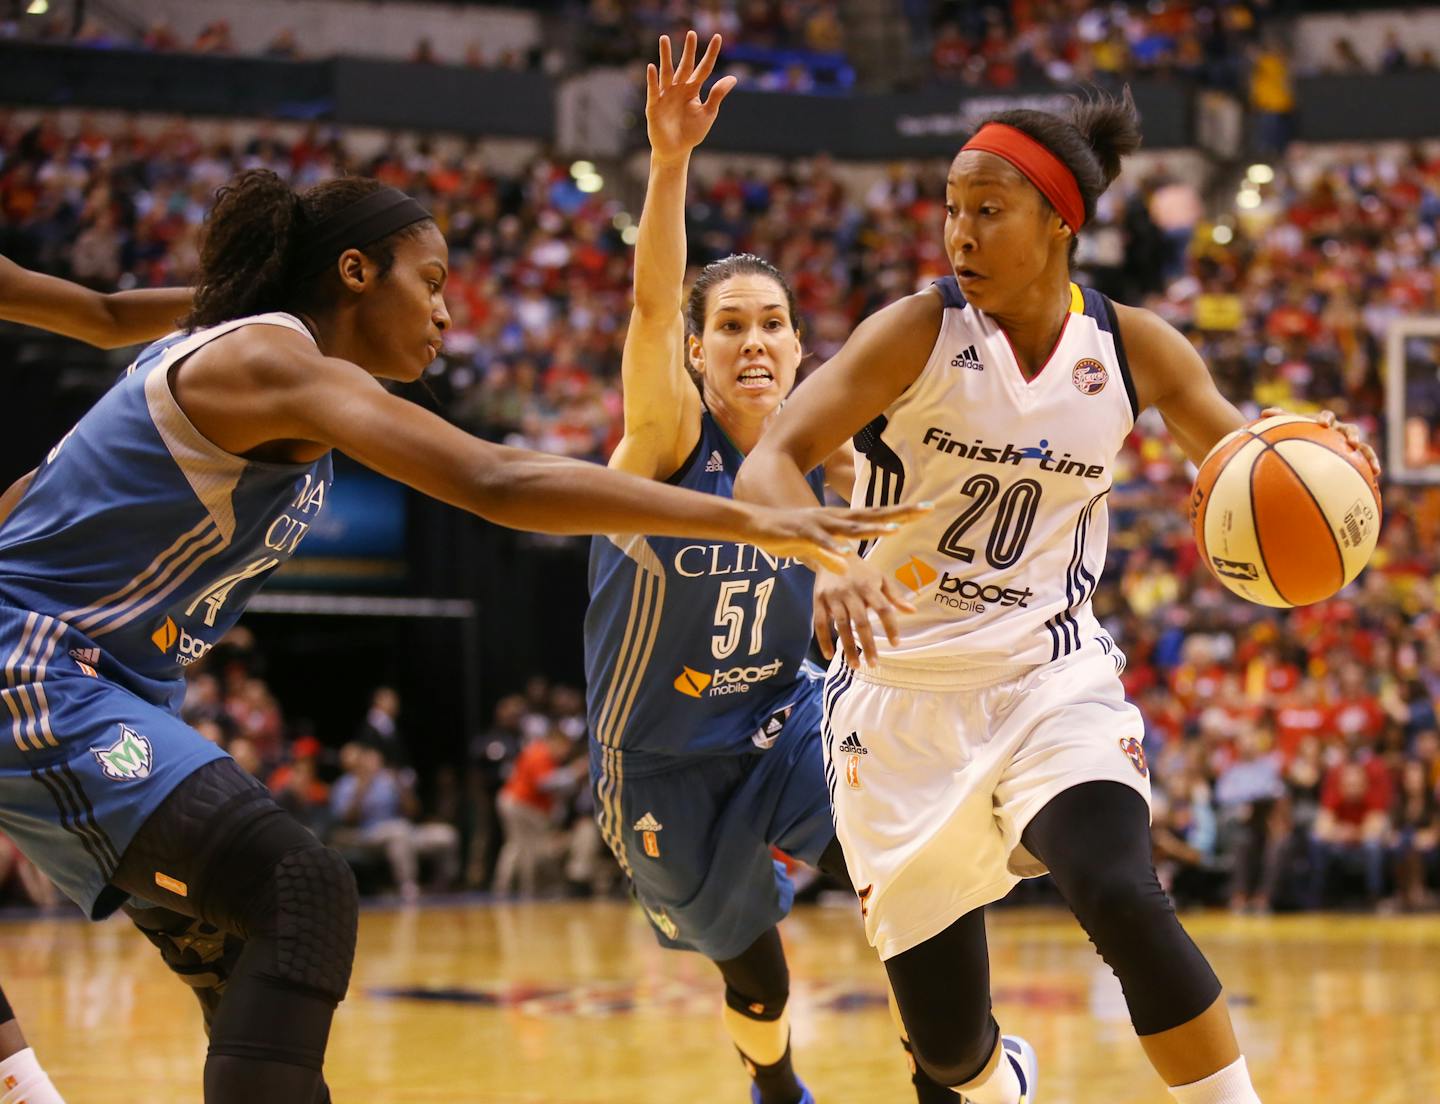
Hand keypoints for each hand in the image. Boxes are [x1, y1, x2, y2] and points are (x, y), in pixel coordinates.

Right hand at [646, 31, 736, 164]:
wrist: (675, 150)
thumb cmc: (692, 132)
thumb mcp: (708, 113)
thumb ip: (717, 95)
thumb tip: (733, 78)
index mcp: (693, 89)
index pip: (704, 68)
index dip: (711, 54)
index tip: (718, 37)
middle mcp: (679, 88)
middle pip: (685, 66)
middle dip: (688, 50)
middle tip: (691, 33)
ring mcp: (666, 95)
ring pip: (666, 72)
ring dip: (665, 56)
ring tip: (664, 39)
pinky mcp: (654, 105)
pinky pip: (653, 90)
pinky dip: (652, 79)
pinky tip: (652, 67)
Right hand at [741, 502, 930, 575]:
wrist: (757, 523)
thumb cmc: (789, 535)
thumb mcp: (817, 547)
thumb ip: (833, 557)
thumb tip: (849, 566)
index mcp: (842, 520)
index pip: (878, 515)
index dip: (903, 512)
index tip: (927, 508)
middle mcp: (835, 517)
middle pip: (873, 515)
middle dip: (899, 513)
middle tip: (925, 510)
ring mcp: (820, 524)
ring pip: (850, 527)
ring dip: (872, 529)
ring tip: (894, 530)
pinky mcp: (803, 534)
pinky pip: (821, 543)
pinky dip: (833, 549)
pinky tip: (846, 556)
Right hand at [814, 553, 917, 667]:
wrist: (830, 551)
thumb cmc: (861, 570)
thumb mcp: (879, 577)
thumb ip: (894, 595)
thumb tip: (912, 611)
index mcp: (869, 586)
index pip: (884, 608)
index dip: (891, 626)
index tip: (896, 643)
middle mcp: (851, 592)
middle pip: (861, 621)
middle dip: (868, 644)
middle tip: (874, 664)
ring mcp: (833, 596)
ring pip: (841, 625)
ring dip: (848, 647)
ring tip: (856, 665)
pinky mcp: (818, 600)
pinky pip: (820, 623)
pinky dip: (823, 640)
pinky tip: (830, 655)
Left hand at [1260, 407, 1380, 478]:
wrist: (1310, 440)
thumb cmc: (1298, 433)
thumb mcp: (1289, 427)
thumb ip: (1280, 419)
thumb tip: (1264, 411)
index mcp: (1325, 422)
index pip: (1327, 416)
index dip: (1326, 418)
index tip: (1323, 423)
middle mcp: (1340, 431)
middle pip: (1350, 429)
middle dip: (1353, 435)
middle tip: (1353, 443)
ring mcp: (1348, 444)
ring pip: (1363, 448)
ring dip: (1369, 456)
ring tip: (1375, 469)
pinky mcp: (1353, 457)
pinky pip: (1363, 464)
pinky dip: (1369, 471)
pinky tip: (1374, 481)